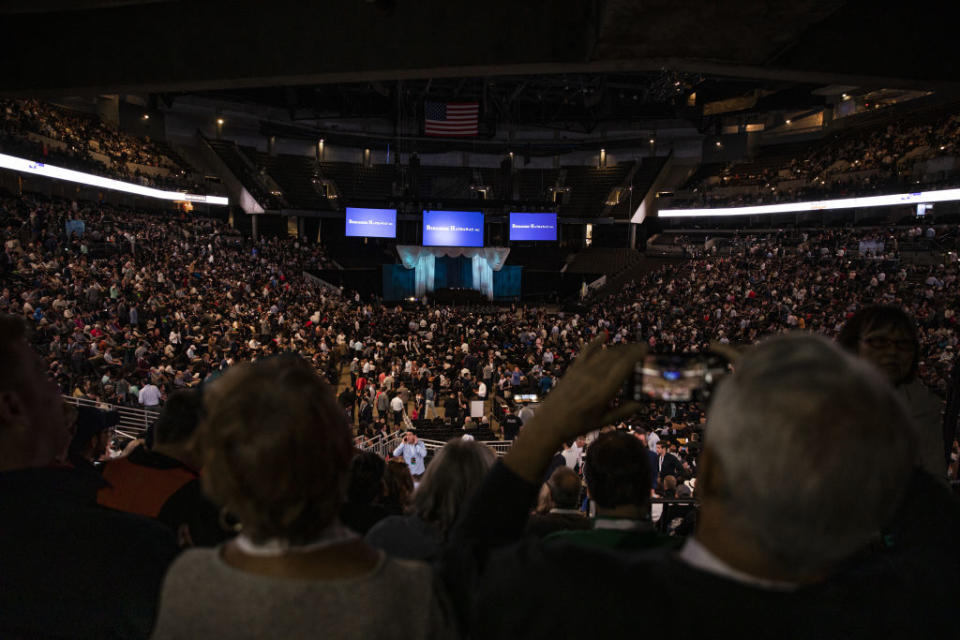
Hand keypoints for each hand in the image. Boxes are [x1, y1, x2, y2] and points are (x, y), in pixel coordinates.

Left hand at [504, 336, 645, 483]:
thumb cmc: (579, 425)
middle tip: (643, 348)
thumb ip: (625, 410)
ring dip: (619, 347)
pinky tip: (604, 335)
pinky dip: (595, 342)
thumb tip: (643, 403)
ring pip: (604, 353)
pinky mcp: (573, 369)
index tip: (647, 349)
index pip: (624, 365)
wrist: (550, 422)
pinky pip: (586, 351)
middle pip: (616, 356)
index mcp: (604, 390)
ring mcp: (582, 370)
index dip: (637, 354)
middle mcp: (594, 376)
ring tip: (630, 347)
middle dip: (631, 349)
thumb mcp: (604, 421)